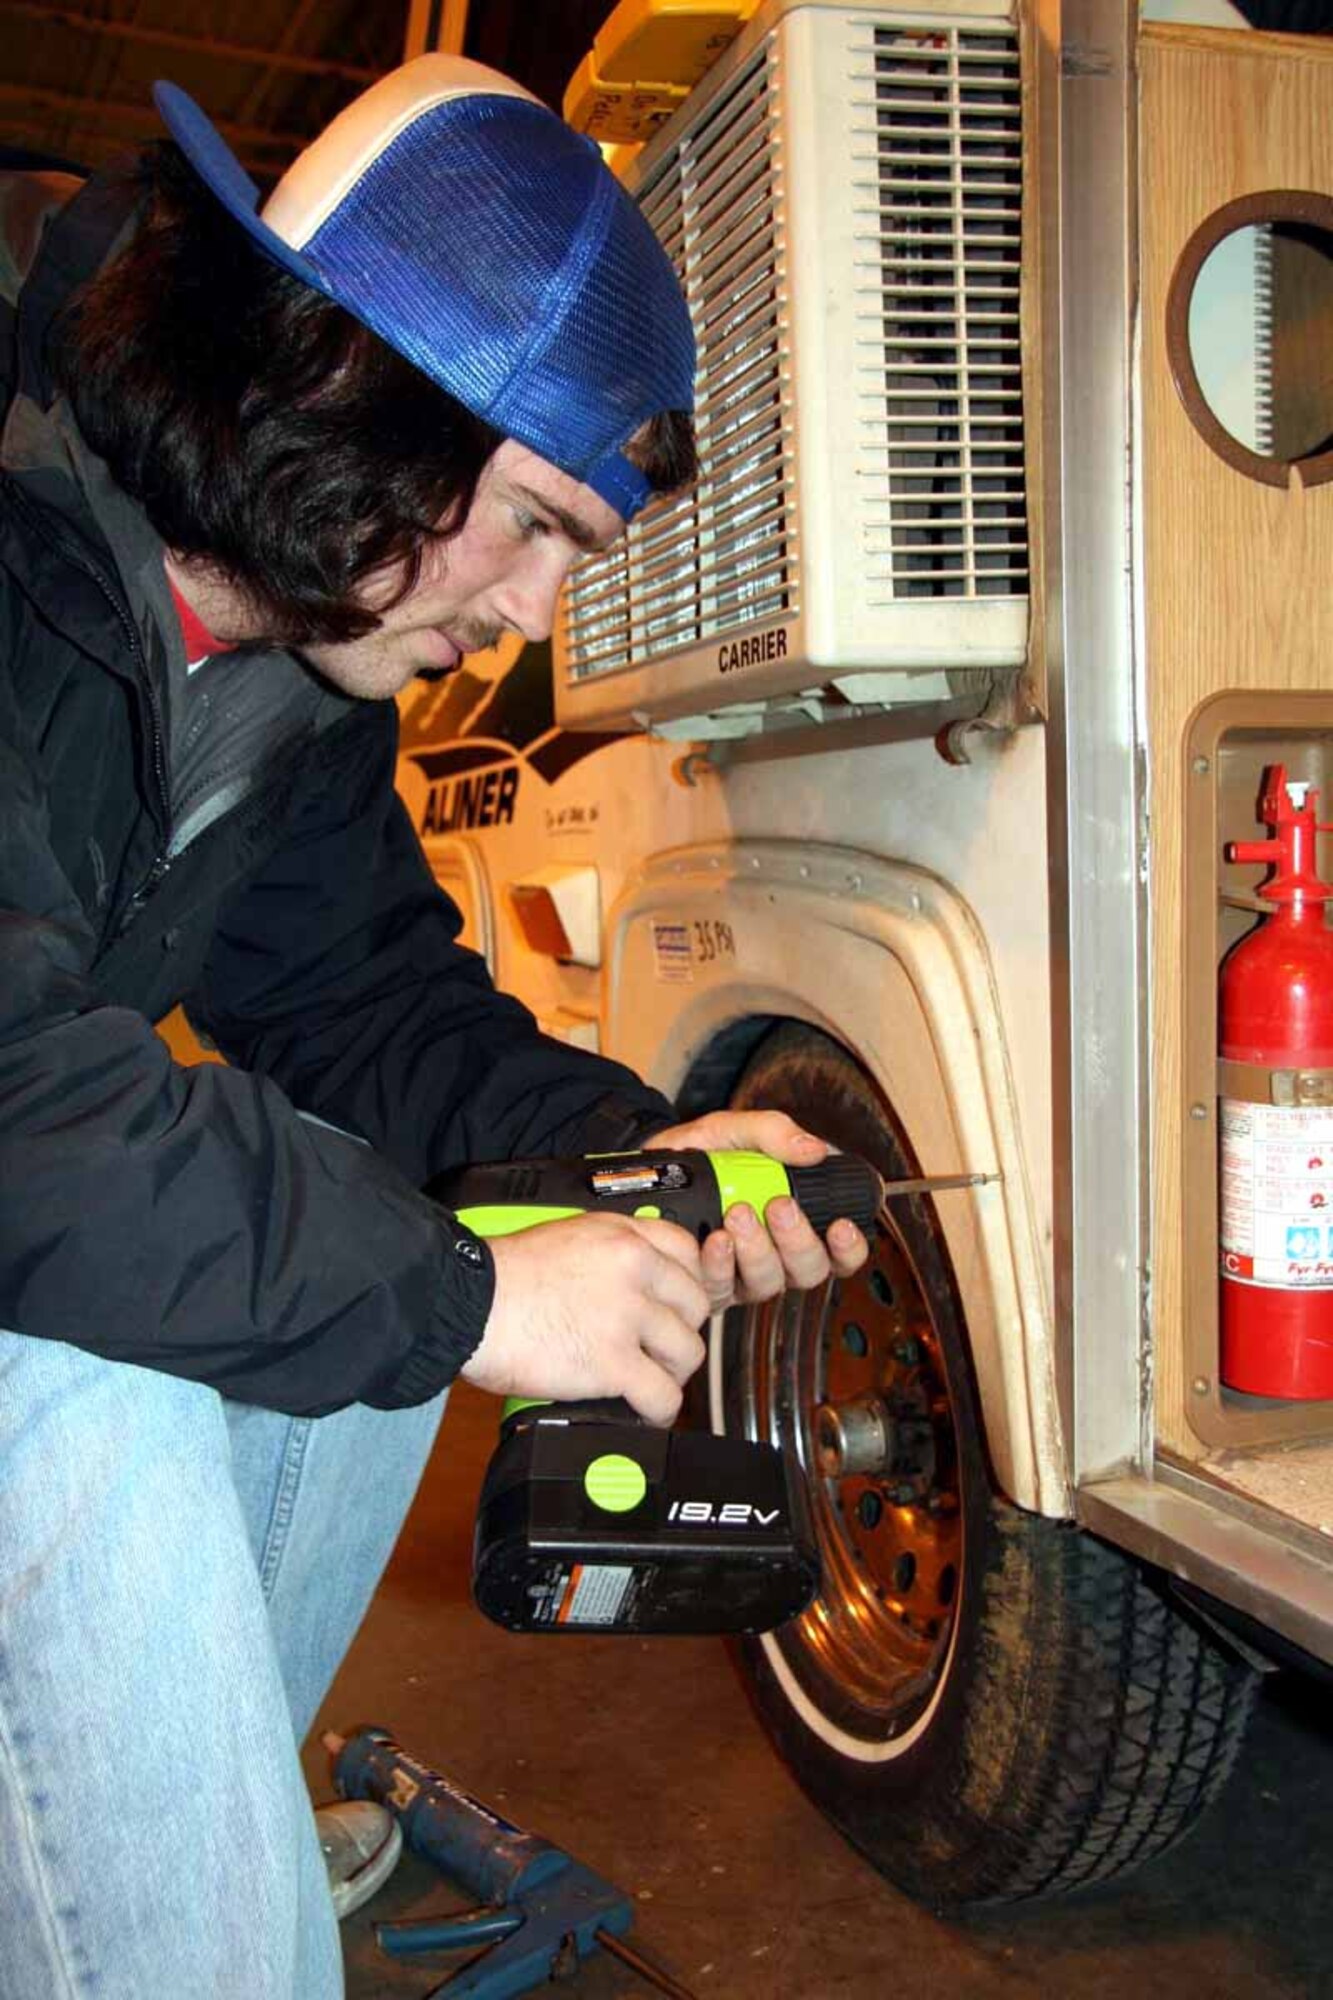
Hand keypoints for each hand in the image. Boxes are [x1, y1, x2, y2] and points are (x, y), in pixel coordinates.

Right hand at [460, 1210, 708, 1425]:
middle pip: (695, 1305)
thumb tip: (631, 1283)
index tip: (674, 1306)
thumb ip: (607, 1254)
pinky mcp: (612, 1361)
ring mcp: (626, 1314)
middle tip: (656, 1348)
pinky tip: (641, 1410)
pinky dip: (657, 1410)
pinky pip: (664, 1395)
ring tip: (647, 1380)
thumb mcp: (565, 1237)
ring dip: (671, 1372)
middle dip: (678, 1331)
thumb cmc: (501, 1278)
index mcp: (621, 1234)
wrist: (466, 1303)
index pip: (688, 1251)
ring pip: (688, 1351)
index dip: (686, 1285)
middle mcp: (633, 1267)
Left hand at [643, 1109, 871, 1312]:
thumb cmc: (701, 1153)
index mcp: (795, 1221)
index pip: (838, 1251)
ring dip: (758, 1251)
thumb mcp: (735, 1130)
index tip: (840, 1225)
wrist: (647, 1168)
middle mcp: (775, 1254)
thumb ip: (774, 1133)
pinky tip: (714, 1240)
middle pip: (808, 1271)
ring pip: (768, 1283)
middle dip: (797, 1241)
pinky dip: (720, 1265)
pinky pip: (722, 1289)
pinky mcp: (709, 1285)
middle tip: (778, 1206)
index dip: (848, 1248)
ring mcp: (742, 1274)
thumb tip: (814, 1149)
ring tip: (738, 1215)